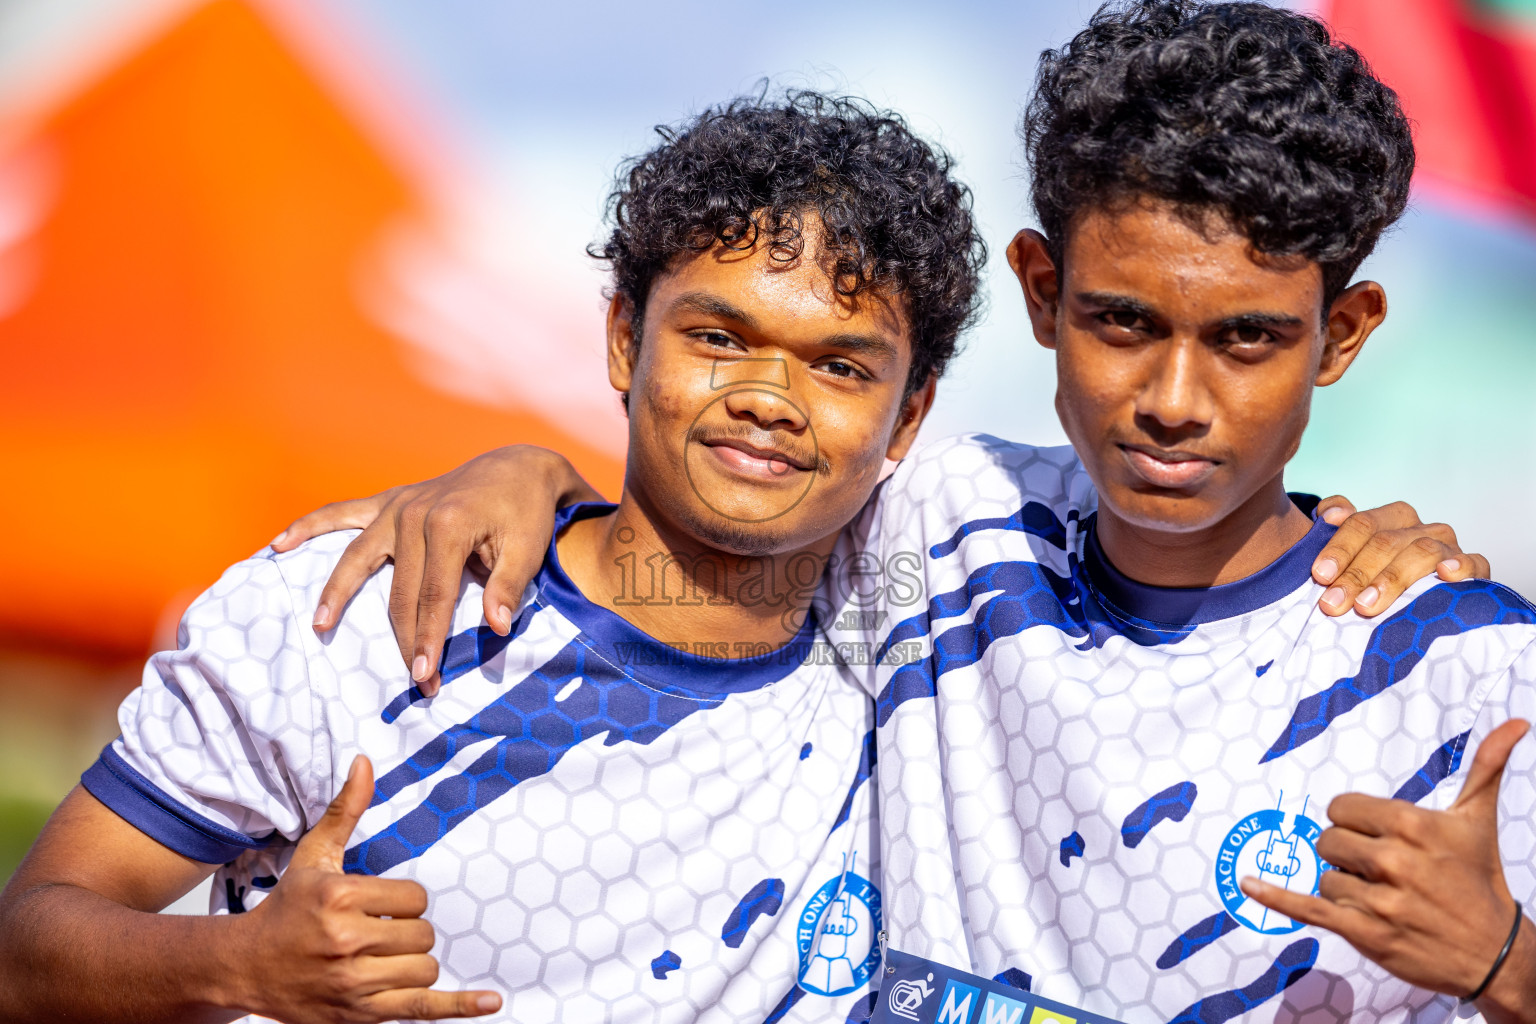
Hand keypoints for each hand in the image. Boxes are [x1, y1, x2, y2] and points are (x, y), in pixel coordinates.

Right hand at [234, 757, 500, 1022]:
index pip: (415, 899)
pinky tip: (490, 1003)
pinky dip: (459, 1008)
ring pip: (425, 970)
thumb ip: (347, 810)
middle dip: (407, 932)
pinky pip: (423, 1011)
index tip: (380, 906)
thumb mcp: (314, 855)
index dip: (405, 902)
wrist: (244, 967)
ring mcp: (353, 984)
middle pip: (423, 935)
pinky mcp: (359, 1016)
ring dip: (412, 964)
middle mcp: (347, 942)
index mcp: (340, 898)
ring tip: (380, 958)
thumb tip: (365, 761)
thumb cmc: (286, 909)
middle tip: (376, 933)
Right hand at [271, 446, 599, 693]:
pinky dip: (309, 526)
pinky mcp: (388, 501)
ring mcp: (396, 505)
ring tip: (319, 627)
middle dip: (402, 638)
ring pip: (357, 557)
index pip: (433, 596)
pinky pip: (341, 512)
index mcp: (448, 525)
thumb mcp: (529, 549)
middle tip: (411, 681)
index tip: (426, 678)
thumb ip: (509, 587)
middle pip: (398, 589)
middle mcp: (413, 513)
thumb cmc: (526, 513)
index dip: (429, 640)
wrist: (517, 467)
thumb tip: (497, 628)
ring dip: (335, 592)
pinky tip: (279, 544)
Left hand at [1240, 720, 1534, 1018]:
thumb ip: (1486, 767)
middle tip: (1385, 871)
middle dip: (1349, 855)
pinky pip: (1308, 908)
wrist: (1496, 954)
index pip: (1341, 808)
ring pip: (1325, 876)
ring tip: (1386, 898)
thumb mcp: (1479, 820)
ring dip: (1346, 887)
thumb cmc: (1479, 881)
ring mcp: (1378, 900)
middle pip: (1328, 840)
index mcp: (1412, 824)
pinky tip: (1248, 883)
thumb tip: (1517, 723)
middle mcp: (1393, 860)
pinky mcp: (1365, 933)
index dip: (1354, 822)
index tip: (1379, 837)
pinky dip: (1276, 897)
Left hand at [1309, 496, 1490, 616]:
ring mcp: (1448, 547)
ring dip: (1391, 580)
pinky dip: (1460, 566)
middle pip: (1386, 542)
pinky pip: (1473, 562)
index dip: (1339, 548)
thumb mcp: (1351, 556)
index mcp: (1391, 518)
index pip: (1362, 524)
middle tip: (1333, 603)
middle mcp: (1420, 529)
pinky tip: (1444, 576)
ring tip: (1366, 606)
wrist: (1420, 603)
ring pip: (1422, 552)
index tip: (1319, 575)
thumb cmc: (1375, 579)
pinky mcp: (1474, 568)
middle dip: (1356, 574)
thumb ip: (1333, 532)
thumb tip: (1330, 514)